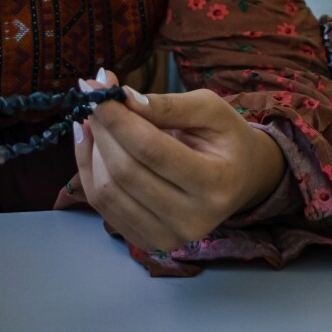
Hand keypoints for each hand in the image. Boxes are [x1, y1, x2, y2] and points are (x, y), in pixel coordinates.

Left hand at [71, 69, 288, 254]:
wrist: (241, 181)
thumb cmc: (226, 139)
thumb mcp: (211, 110)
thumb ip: (168, 105)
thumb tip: (122, 99)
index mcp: (215, 183)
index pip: (151, 149)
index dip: (118, 118)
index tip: (98, 89)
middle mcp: (192, 219)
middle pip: (125, 172)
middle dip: (102, 129)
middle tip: (93, 100)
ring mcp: (168, 238)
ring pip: (106, 192)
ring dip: (92, 150)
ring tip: (94, 121)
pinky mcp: (147, 243)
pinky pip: (102, 206)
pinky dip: (90, 171)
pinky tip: (93, 144)